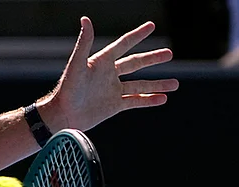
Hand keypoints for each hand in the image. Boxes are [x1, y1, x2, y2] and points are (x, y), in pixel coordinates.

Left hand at [42, 17, 179, 132]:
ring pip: (140, 85)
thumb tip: (85, 19)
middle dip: (152, 58)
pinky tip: (162, 99)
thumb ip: (84, 42)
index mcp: (102, 62)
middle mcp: (109, 75)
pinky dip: (149, 100)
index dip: (137, 35)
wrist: (62, 115)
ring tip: (175, 84)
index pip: (123, 44)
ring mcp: (113, 90)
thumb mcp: (77, 64)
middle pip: (135, 63)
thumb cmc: (67, 89)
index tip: (151, 26)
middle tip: (169, 54)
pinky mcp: (114, 105)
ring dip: (158, 84)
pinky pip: (135, 101)